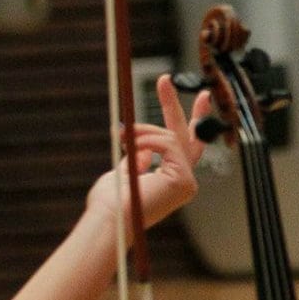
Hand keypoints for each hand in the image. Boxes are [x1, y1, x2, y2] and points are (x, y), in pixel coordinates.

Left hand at [86, 77, 209, 228]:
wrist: (110, 219)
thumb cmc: (111, 203)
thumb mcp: (125, 172)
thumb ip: (138, 158)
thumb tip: (141, 146)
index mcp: (172, 180)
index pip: (182, 146)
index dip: (183, 119)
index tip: (186, 98)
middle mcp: (185, 182)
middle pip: (185, 136)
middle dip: (173, 106)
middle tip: (164, 80)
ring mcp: (188, 182)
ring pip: (170, 137)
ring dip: (141, 132)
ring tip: (120, 137)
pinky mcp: (184, 180)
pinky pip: (168, 144)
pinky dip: (146, 141)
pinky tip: (131, 148)